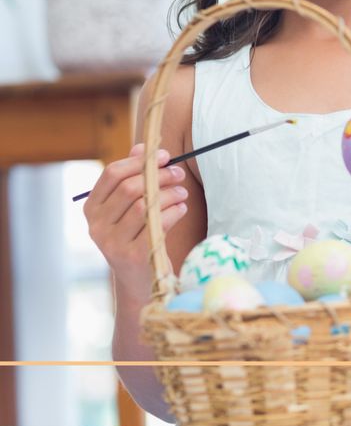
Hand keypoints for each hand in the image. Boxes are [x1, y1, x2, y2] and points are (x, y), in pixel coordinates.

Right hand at [83, 143, 189, 300]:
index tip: (164, 156)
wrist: (140, 278)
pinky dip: (175, 211)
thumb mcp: (130, 205)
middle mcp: (96, 226)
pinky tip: (181, 208)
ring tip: (182, 192)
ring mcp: (112, 243)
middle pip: (130, 188)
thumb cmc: (137, 232)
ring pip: (145, 205)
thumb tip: (142, 147)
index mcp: (92, 208)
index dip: (139, 161)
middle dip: (160, 176)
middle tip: (179, 174)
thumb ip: (133, 176)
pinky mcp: (132, 256)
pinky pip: (158, 224)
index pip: (111, 174)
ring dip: (170, 193)